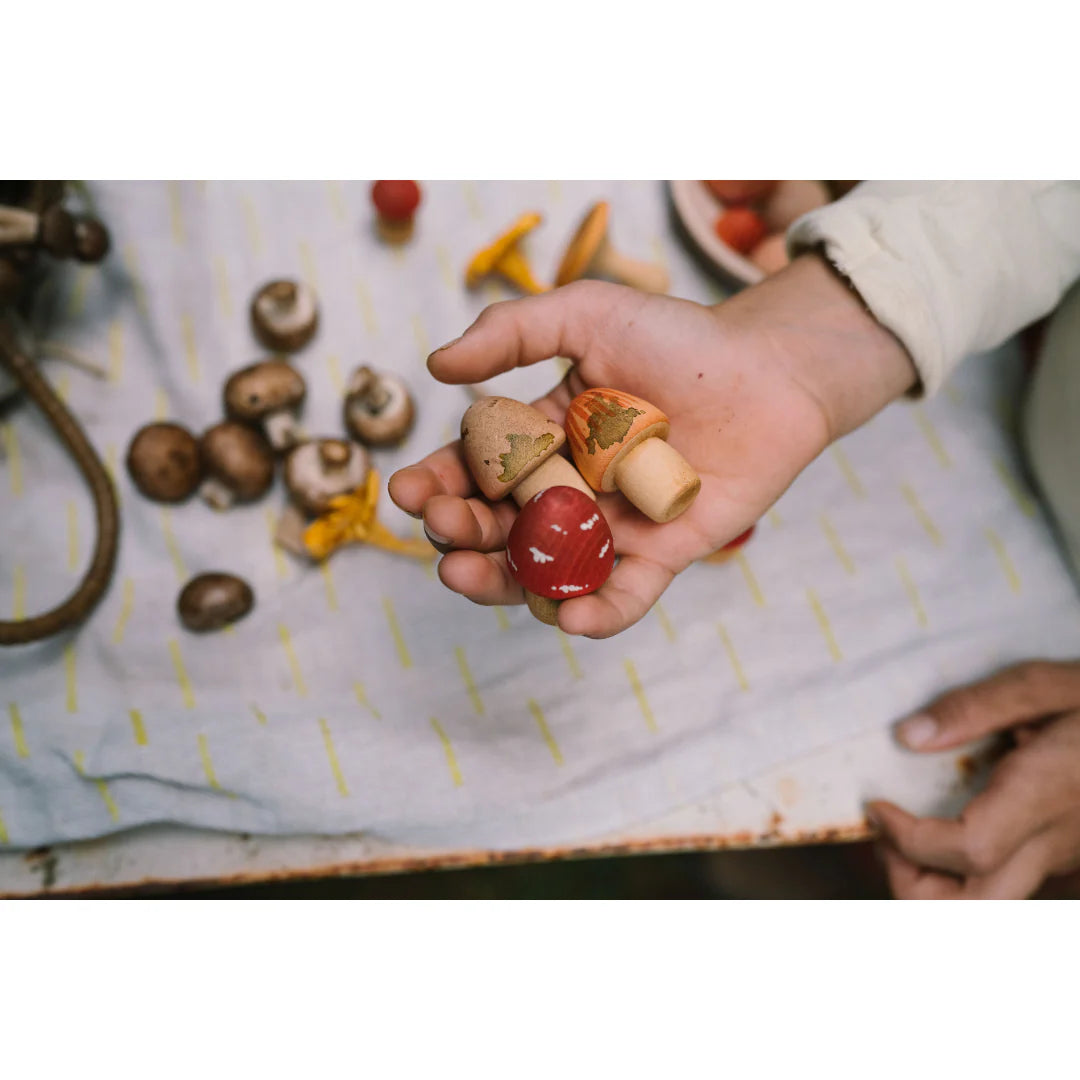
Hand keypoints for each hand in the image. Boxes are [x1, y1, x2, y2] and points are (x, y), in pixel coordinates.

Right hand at [389, 256, 915, 636]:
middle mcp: (568, 490)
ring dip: (501, 582)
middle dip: (459, 532)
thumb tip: (436, 365)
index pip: (475, 469)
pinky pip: (624, 595)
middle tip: (442, 527)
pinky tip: (566, 616)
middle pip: (499, 527)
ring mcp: (613, 527)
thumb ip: (512, 331)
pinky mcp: (664, 555)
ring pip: (545, 570)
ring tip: (467, 574)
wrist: (772, 369)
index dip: (437, 483)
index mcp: (541, 440)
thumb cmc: (682, 338)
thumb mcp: (589, 314)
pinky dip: (596, 613)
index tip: (408, 491)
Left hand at [870, 661, 1079, 898]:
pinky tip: (945, 822)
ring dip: (933, 882)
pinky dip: (958, 869)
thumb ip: (974, 707)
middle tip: (886, 832)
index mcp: (1046, 795)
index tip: (877, 805)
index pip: (969, 850)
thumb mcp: (1044, 684)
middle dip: (911, 883)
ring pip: (990, 904)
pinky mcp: (1062, 855)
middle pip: (975, 907)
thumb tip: (908, 735)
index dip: (908, 840)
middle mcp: (1054, 840)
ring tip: (906, 831)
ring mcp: (1061, 855)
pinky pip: (1005, 880)